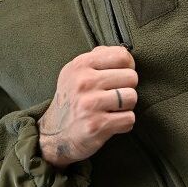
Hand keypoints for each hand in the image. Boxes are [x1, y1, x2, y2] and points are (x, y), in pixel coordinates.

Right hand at [38, 45, 137, 166]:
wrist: (55, 134)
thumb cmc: (71, 100)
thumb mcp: (75, 72)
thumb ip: (97, 57)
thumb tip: (123, 52)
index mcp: (81, 65)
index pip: (122, 56)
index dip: (128, 66)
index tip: (120, 75)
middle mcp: (84, 82)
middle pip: (131, 77)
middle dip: (127, 88)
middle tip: (114, 96)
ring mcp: (90, 104)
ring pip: (132, 98)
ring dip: (126, 106)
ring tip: (112, 109)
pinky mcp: (97, 125)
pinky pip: (129, 119)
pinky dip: (124, 123)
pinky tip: (111, 122)